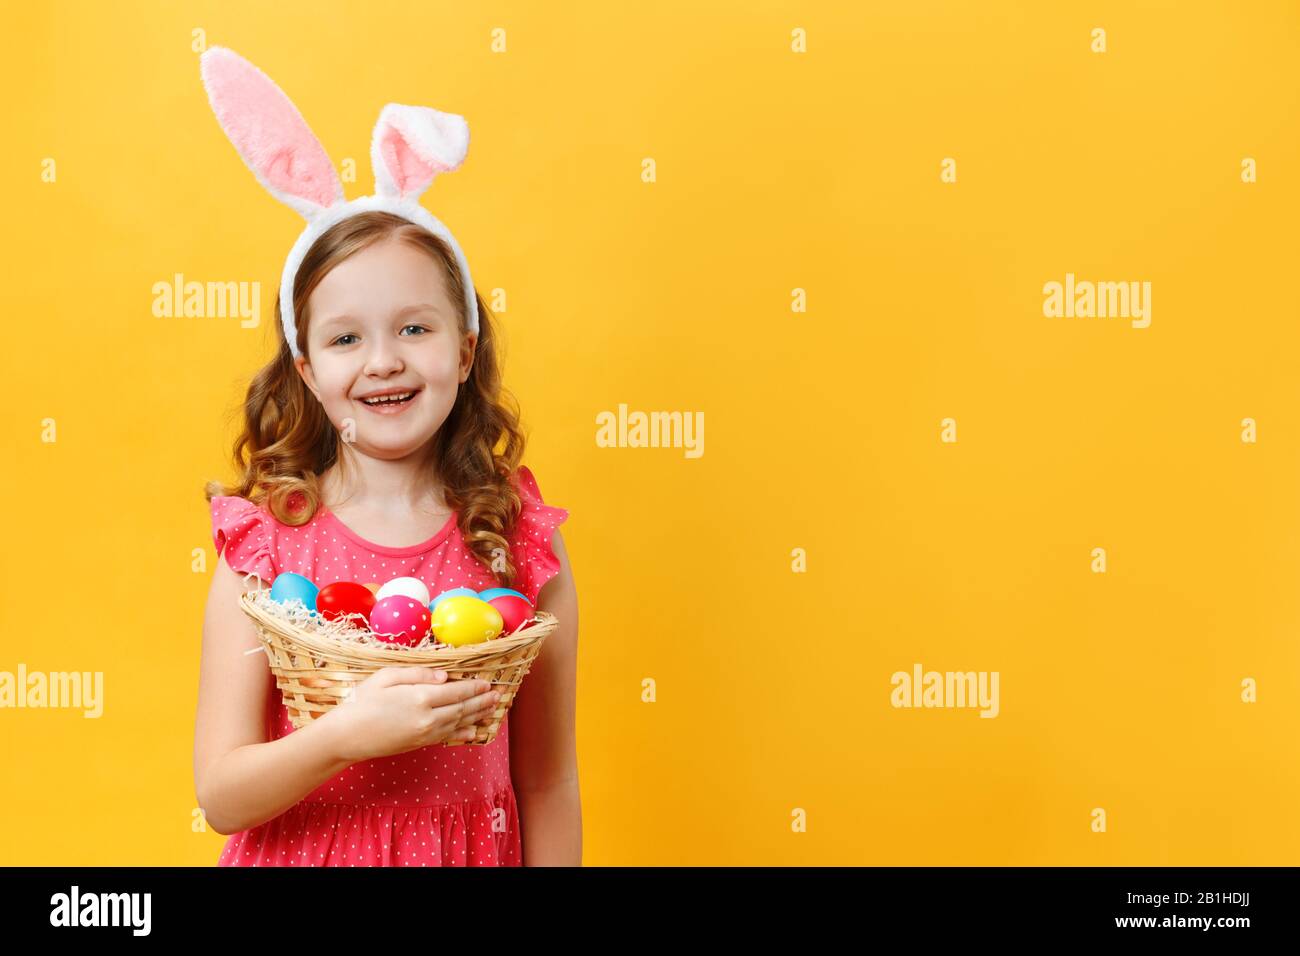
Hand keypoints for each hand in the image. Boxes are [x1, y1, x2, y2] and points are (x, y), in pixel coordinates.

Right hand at [320, 666, 500, 762]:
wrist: (346, 736)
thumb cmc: (362, 701)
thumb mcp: (386, 677)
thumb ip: (417, 674)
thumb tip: (445, 676)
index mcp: (421, 697)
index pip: (456, 691)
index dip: (474, 686)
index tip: (487, 682)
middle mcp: (428, 718)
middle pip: (462, 708)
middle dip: (482, 701)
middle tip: (498, 696)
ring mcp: (424, 733)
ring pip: (458, 723)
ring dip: (477, 716)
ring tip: (492, 710)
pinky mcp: (419, 744)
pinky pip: (448, 737)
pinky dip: (463, 732)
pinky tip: (474, 731)